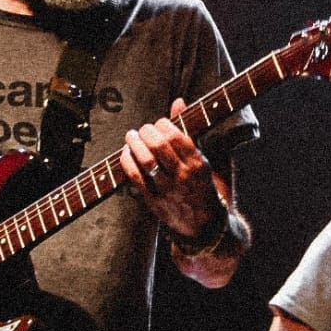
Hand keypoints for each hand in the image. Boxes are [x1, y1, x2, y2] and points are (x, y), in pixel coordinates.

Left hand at [119, 98, 221, 240]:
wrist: (205, 228)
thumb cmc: (204, 188)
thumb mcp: (204, 159)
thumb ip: (189, 131)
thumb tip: (178, 102)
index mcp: (199, 164)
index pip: (177, 136)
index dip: (163, 124)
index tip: (159, 123)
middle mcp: (184, 177)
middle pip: (158, 146)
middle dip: (146, 132)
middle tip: (143, 129)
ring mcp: (168, 190)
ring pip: (145, 160)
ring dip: (134, 143)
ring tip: (131, 136)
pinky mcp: (153, 201)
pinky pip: (135, 176)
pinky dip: (126, 161)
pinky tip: (126, 153)